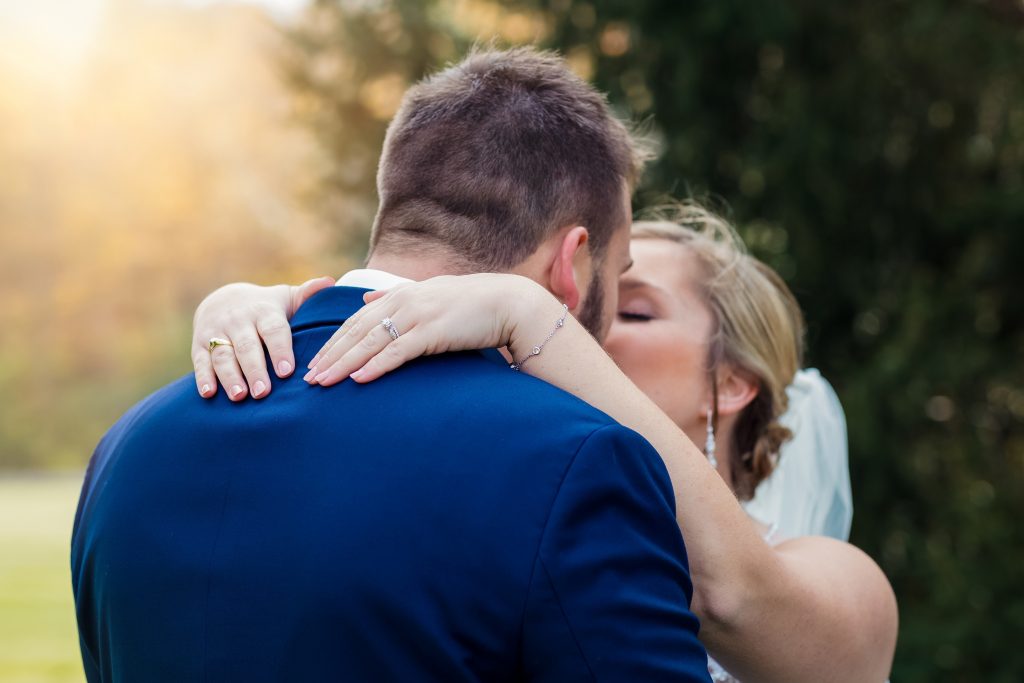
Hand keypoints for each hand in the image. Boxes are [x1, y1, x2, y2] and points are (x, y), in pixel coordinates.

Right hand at [192, 276, 334, 399]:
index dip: (280, 350)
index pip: (273, 330)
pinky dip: (203, 377)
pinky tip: (209, 393)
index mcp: (263, 311)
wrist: (222, 300)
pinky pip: (201, 361)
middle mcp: (239, 321)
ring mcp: (217, 332)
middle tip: (263, 392)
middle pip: (247, 346)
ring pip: (223, 355)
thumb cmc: (266, 308)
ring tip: (240, 396)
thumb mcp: (285, 298)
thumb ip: (307, 295)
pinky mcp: (199, 344)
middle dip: (254, 369)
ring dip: (230, 376)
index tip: (287, 371)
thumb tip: (331, 282)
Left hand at [303, 273, 556, 385]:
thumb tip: (368, 298)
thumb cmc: (473, 303)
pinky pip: (398, 351)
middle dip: (330, 355)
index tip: (315, 361)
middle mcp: (404, 301)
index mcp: (401, 294)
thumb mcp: (430, 294)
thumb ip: (397, 295)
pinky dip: (376, 365)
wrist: (510, 303)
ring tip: (324, 382)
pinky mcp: (433, 331)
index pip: (358, 320)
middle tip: (309, 378)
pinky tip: (358, 378)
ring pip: (371, 341)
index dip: (334, 341)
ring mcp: (418, 315)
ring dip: (344, 363)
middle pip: (356, 331)